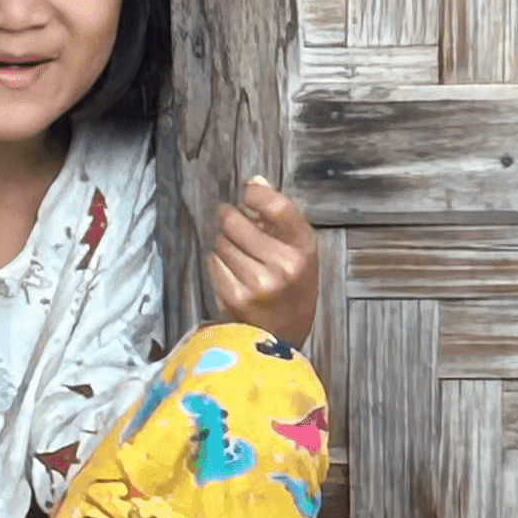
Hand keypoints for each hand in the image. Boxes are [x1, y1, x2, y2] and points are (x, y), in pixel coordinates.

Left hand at [209, 175, 319, 343]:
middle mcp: (283, 265)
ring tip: (237, 252)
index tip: (248, 194)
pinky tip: (231, 270)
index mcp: (304, 249)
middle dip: (230, 218)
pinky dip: (217, 261)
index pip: (277, 206)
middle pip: (236, 221)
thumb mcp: (300, 251)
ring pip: (220, 241)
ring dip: (223, 241)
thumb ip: (279, 217)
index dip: (256, 193)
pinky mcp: (235, 297)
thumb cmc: (293, 286)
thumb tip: (254, 182)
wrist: (285, 335)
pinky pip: (213, 262)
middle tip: (232, 221)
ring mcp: (257, 283)